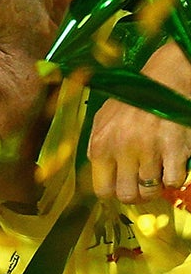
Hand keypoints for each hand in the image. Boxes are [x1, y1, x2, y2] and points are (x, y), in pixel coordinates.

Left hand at [83, 45, 190, 203]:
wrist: (166, 78)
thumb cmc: (134, 99)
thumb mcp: (104, 119)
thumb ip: (98, 145)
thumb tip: (100, 172)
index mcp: (101, 145)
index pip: (103, 190)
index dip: (115, 192)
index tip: (124, 186)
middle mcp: (123, 150)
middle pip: (127, 195)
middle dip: (137, 195)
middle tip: (144, 187)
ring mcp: (150, 150)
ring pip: (151, 191)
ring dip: (156, 187)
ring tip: (158, 174)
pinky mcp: (176, 148)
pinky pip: (174, 181)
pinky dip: (175, 178)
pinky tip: (174, 166)